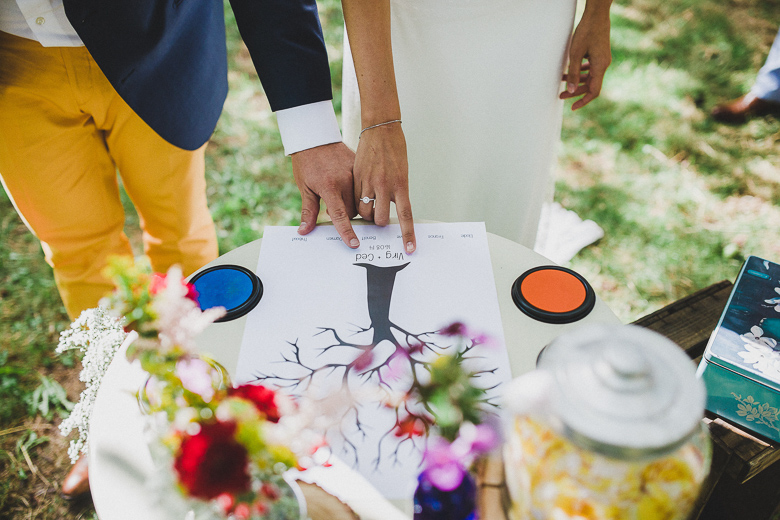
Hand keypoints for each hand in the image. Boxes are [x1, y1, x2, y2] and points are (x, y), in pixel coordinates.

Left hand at [291, 142, 359, 247]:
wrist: (314, 137)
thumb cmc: (307, 163)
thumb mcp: (305, 187)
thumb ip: (308, 211)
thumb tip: (304, 231)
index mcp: (330, 187)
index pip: (340, 216)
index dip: (347, 232)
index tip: (353, 244)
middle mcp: (345, 180)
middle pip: (352, 211)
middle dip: (344, 215)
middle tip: (333, 207)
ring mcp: (354, 173)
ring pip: (359, 200)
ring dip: (351, 204)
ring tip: (338, 195)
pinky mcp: (358, 167)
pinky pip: (362, 187)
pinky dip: (356, 192)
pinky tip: (346, 186)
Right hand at [353, 123, 415, 253]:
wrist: (381, 130)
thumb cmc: (395, 150)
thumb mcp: (402, 172)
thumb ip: (397, 191)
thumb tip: (392, 207)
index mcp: (401, 184)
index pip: (405, 215)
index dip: (407, 234)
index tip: (409, 249)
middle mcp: (385, 186)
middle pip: (378, 218)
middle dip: (377, 221)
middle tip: (377, 214)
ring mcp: (370, 182)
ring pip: (364, 211)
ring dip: (366, 213)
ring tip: (368, 205)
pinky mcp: (357, 178)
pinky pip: (355, 199)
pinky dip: (357, 201)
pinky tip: (360, 194)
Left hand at [560, 8, 611, 109]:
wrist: (597, 15)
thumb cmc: (586, 32)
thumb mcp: (575, 54)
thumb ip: (572, 73)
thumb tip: (569, 91)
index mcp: (600, 66)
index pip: (593, 91)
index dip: (583, 101)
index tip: (572, 107)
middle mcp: (603, 64)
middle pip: (590, 85)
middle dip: (575, 91)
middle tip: (560, 95)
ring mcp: (602, 59)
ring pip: (589, 76)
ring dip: (576, 80)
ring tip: (561, 81)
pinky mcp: (599, 54)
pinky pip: (590, 68)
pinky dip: (580, 71)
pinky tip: (569, 70)